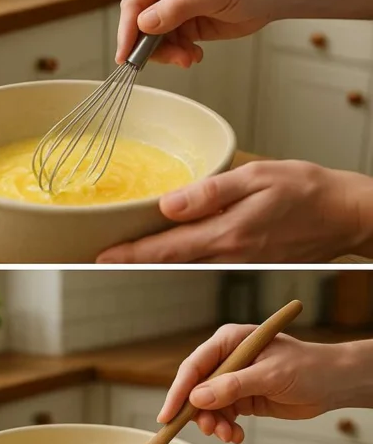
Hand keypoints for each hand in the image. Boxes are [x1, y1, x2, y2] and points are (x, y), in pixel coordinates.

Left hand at [97, 160, 372, 262]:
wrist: (348, 214)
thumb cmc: (307, 189)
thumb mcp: (257, 178)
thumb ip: (210, 193)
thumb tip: (166, 205)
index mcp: (227, 234)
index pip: (166, 249)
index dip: (130, 254)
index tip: (99, 258)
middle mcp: (229, 255)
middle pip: (168, 261)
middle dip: (132, 260)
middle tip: (96, 258)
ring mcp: (238, 263)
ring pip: (184, 264)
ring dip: (152, 261)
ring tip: (121, 253)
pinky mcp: (248, 262)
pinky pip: (204, 262)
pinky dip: (179, 259)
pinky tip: (165, 250)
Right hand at [116, 0, 279, 66]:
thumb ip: (178, 8)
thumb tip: (144, 24)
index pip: (136, 2)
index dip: (128, 28)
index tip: (125, 53)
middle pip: (140, 25)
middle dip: (150, 46)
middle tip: (166, 59)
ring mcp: (174, 12)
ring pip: (154, 41)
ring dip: (168, 54)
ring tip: (188, 58)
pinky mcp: (184, 28)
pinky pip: (170, 47)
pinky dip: (179, 56)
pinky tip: (194, 55)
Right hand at [155, 325, 372, 443]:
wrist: (335, 383)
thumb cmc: (309, 368)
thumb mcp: (270, 375)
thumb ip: (233, 386)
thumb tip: (198, 398)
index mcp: (229, 342)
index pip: (194, 366)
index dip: (179, 390)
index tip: (168, 414)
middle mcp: (226, 359)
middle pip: (196, 388)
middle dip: (200, 413)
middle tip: (211, 430)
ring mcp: (232, 379)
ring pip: (207, 406)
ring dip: (215, 424)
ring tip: (229, 436)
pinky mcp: (241, 398)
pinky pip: (222, 415)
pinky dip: (226, 428)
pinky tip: (236, 435)